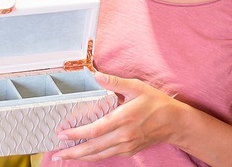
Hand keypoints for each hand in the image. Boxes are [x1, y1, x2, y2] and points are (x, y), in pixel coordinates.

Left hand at [50, 72, 184, 160]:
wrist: (174, 122)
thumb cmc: (156, 103)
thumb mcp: (137, 87)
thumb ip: (115, 82)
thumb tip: (96, 75)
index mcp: (123, 118)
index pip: (94, 130)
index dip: (76, 134)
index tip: (62, 134)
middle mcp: (123, 135)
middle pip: (93, 147)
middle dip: (73, 152)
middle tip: (57, 153)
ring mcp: (126, 145)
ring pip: (99, 154)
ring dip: (81, 157)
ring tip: (65, 157)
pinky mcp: (129, 151)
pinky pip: (108, 155)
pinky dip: (94, 156)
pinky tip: (86, 154)